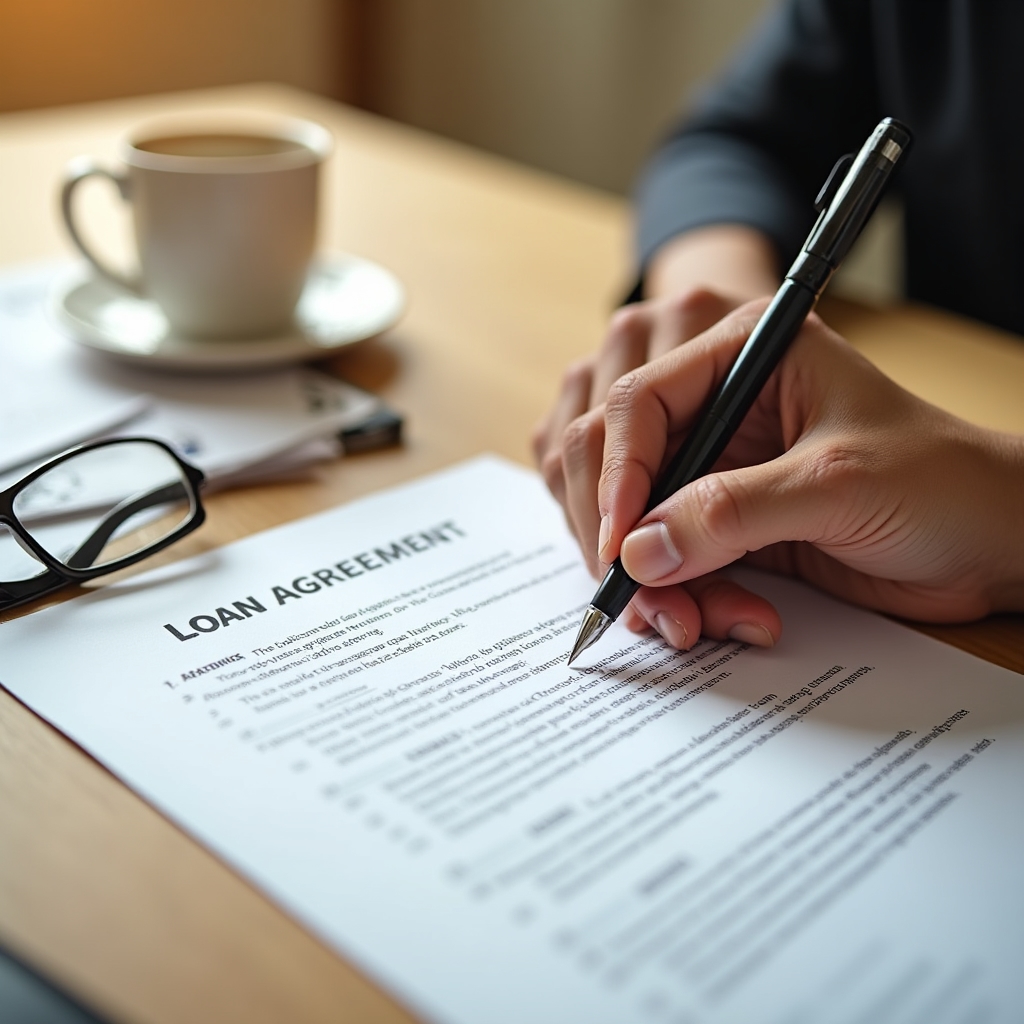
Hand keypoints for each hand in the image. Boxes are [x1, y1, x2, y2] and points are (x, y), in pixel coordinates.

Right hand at [544, 302, 1023, 648]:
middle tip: (641, 600)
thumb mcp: (835, 484)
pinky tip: (726, 620)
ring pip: (636, 522)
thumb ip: (731, 512)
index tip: (621, 542)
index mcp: (743, 355)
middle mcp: (719, 407)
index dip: (618, 472)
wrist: (990, 544)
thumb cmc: (941, 482)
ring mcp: (717, 468)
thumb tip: (638, 551)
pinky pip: (668, 563)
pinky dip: (680, 599)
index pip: (640, 401)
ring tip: (694, 625)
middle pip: (617, 463)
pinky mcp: (722, 524)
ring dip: (652, 582)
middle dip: (624, 538)